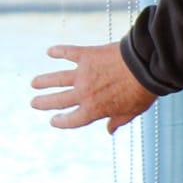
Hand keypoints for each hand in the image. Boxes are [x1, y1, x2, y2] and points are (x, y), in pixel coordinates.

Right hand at [30, 43, 156, 133]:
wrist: (147, 67)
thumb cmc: (143, 91)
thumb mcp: (133, 111)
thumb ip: (119, 120)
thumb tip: (110, 131)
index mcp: (94, 110)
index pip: (72, 120)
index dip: (61, 122)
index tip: (54, 120)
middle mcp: (83, 94)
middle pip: (58, 101)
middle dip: (44, 103)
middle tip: (34, 102)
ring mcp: (83, 74)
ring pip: (57, 79)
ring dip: (44, 81)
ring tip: (35, 83)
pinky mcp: (87, 56)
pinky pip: (68, 53)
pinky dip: (58, 51)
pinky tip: (50, 51)